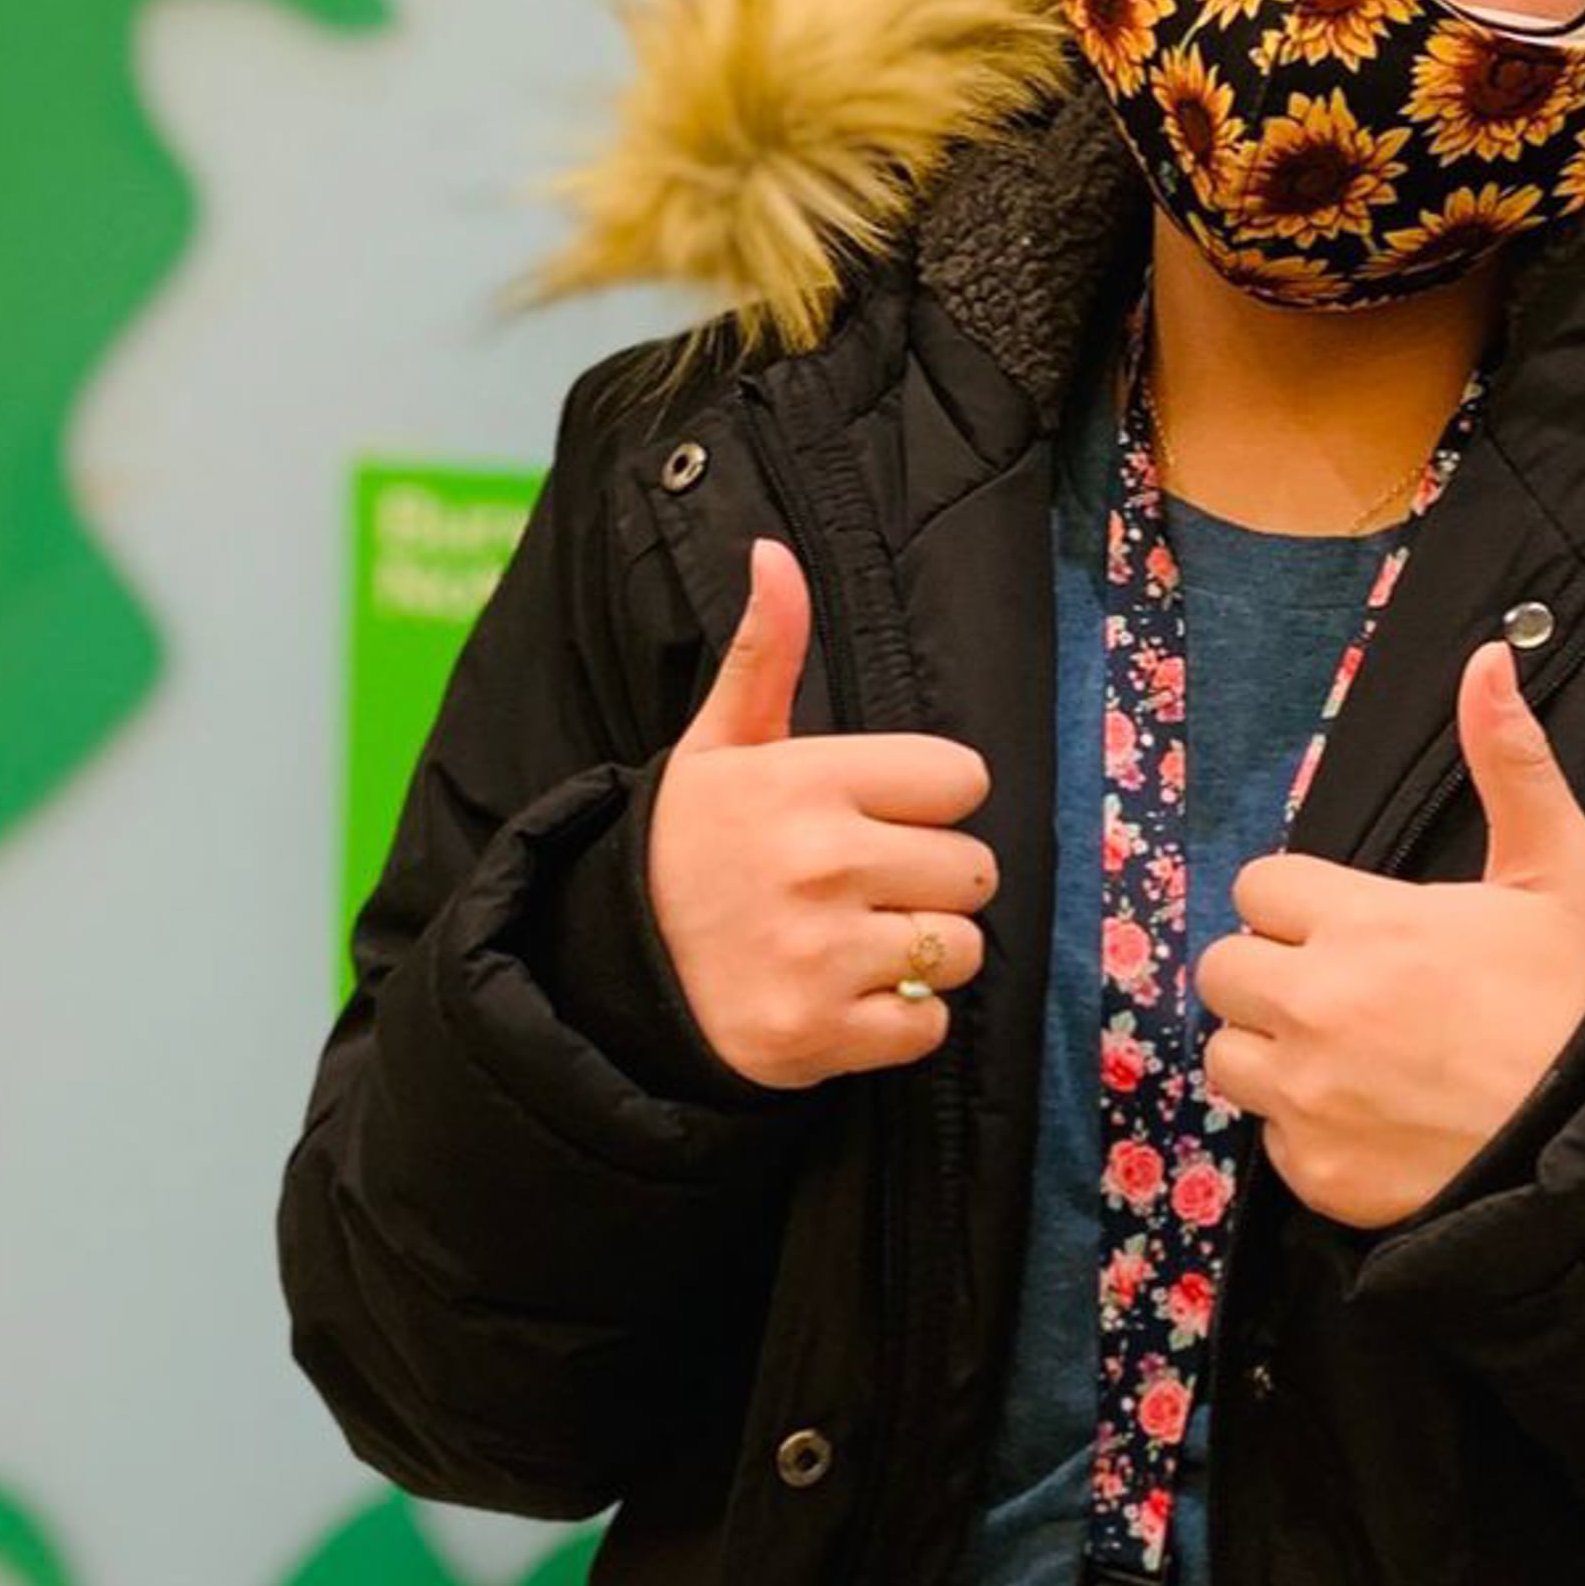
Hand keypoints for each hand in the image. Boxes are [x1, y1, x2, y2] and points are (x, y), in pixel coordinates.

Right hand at [645, 538, 998, 1089]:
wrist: (609, 970)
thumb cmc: (687, 845)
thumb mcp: (720, 744)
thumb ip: (765, 651)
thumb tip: (774, 551)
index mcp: (808, 781)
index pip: (962, 779)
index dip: (930, 800)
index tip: (882, 814)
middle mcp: (822, 864)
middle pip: (975, 869)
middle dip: (933, 879)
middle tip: (866, 884)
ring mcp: (822, 955)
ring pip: (961, 950)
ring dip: (923, 953)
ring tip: (857, 941)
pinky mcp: (819, 1035)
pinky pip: (929, 1026)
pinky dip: (899, 1021)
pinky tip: (845, 995)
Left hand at [1198, 642, 1584, 1228]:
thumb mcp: (1561, 869)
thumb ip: (1510, 761)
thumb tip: (1489, 657)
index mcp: (1366, 925)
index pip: (1259, 889)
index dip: (1300, 906)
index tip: (1353, 927)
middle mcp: (1318, 1009)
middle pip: (1223, 971)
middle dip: (1271, 973)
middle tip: (1344, 990)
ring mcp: (1311, 1101)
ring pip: (1230, 1058)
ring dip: (1273, 1052)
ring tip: (1350, 1057)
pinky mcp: (1319, 1179)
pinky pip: (1270, 1143)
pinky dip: (1309, 1132)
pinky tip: (1374, 1122)